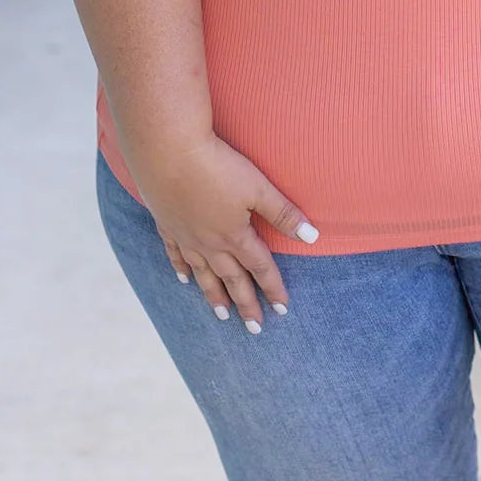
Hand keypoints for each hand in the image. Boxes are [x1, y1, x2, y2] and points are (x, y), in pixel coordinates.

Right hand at [126, 133, 319, 330]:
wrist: (168, 152)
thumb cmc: (217, 167)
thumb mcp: (257, 187)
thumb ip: (283, 214)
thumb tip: (312, 236)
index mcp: (235, 235)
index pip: (260, 267)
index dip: (273, 287)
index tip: (283, 309)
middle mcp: (210, 243)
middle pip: (232, 279)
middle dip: (246, 304)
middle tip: (255, 328)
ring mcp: (186, 237)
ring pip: (203, 274)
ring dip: (214, 296)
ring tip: (222, 315)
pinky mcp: (167, 224)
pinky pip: (176, 255)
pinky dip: (181, 269)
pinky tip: (183, 280)